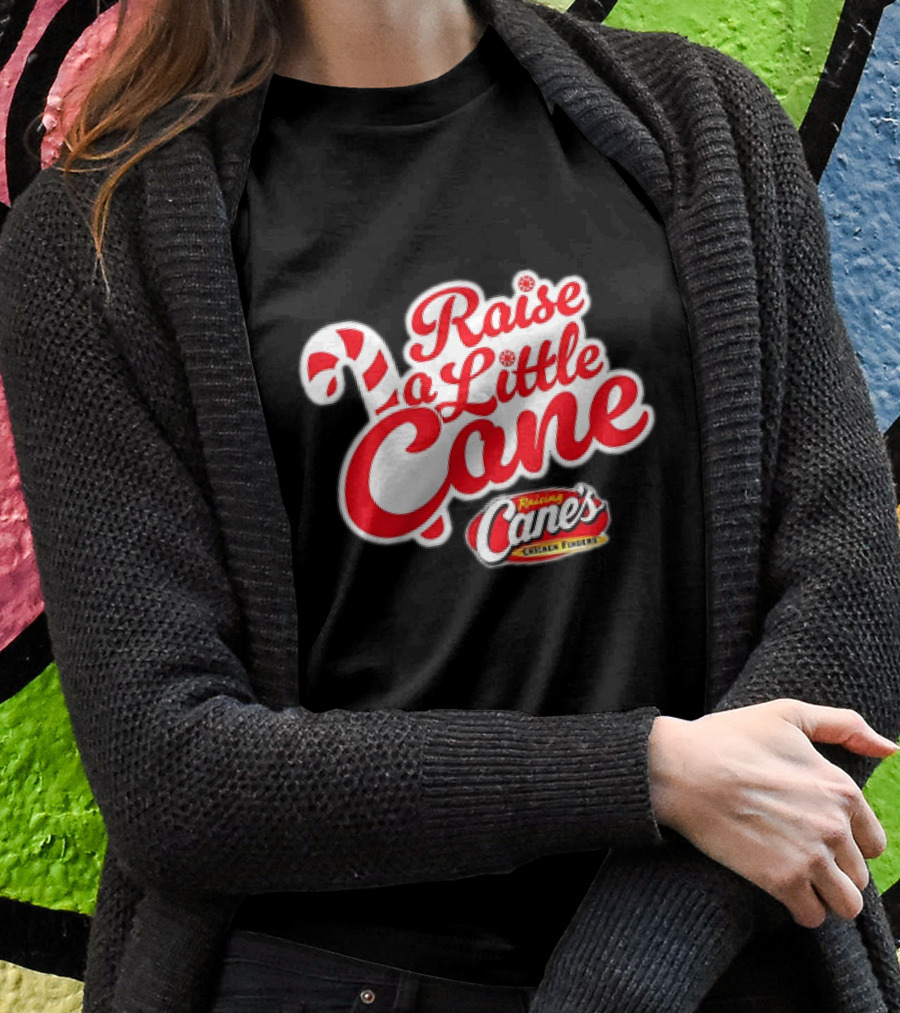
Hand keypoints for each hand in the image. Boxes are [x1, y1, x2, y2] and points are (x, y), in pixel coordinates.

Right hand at [647, 699, 897, 928]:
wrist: (680, 769)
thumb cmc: (729, 738)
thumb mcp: (787, 715)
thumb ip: (843, 726)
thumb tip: (889, 748)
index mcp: (842, 789)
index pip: (873, 841)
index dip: (848, 842)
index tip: (818, 837)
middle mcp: (835, 826)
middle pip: (859, 874)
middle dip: (834, 870)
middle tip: (800, 856)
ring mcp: (810, 856)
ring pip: (846, 904)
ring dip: (825, 897)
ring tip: (798, 881)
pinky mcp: (781, 880)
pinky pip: (812, 916)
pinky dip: (802, 909)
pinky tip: (783, 891)